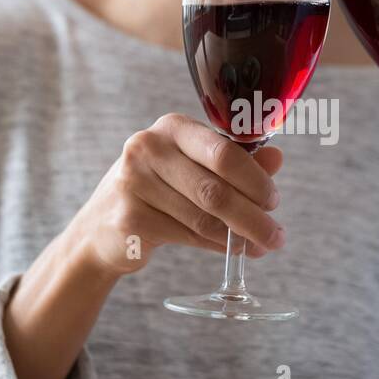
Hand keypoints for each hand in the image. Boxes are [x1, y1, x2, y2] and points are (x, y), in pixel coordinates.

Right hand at [67, 113, 285, 275]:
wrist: (101, 227)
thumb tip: (277, 158)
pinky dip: (216, 246)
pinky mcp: (129, 218)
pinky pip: (188, 236)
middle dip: (253, 216)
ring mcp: (134, 182)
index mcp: (172, 127)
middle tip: (276, 235)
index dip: (256, 180)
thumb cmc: (158, 190)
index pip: (224, 152)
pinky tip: (231, 251)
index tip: (274, 201)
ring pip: (204, 217)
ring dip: (239, 237)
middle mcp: (148, 147)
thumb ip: (235, 162)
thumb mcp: (193, 168)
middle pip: (216, 188)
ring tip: (260, 246)